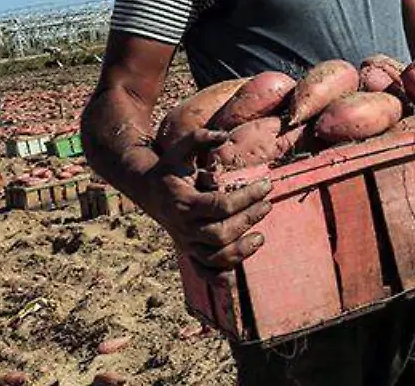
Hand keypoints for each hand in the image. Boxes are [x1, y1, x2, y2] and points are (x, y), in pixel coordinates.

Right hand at [142, 129, 273, 280]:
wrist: (147, 189)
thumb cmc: (170, 166)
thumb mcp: (182, 148)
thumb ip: (201, 138)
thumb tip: (223, 134)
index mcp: (184, 202)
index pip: (220, 206)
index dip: (246, 197)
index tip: (266, 185)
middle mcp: (183, 226)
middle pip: (220, 234)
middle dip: (248, 220)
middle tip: (267, 205)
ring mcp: (186, 241)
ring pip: (213, 258)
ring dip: (240, 252)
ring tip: (261, 237)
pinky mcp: (188, 251)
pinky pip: (202, 272)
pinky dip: (218, 279)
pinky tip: (236, 278)